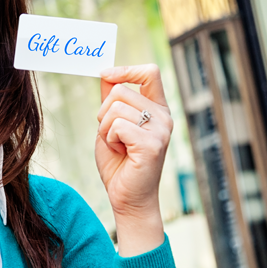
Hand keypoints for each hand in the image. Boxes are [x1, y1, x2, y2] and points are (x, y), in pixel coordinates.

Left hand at [96, 65, 171, 254]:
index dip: (126, 69)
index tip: (105, 73)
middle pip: (120, 90)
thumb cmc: (119, 164)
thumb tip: (105, 73)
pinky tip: (119, 152)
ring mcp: (160, 130)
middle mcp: (163, 117)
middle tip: (111, 135)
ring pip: (115, 108)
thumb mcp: (111, 126)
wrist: (127, 198)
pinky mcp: (152, 145)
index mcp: (157, 109)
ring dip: (105, 128)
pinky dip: (109, 139)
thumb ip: (111, 101)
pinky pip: (117, 126)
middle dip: (103, 112)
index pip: (150, 72)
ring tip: (117, 146)